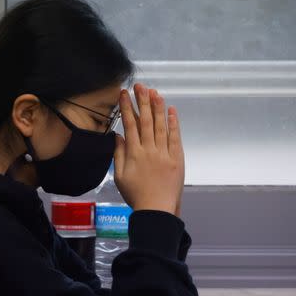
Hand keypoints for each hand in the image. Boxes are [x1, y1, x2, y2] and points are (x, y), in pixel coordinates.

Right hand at [113, 83, 184, 216]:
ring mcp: (164, 153)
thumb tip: (118, 136)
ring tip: (155, 92)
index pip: (130, 124)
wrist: (156, 209)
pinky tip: (171, 111)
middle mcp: (149, 149)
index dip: (127, 107)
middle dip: (142, 101)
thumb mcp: (120, 176)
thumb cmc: (136, 195)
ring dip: (158, 107)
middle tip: (140, 85)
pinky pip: (175, 137)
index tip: (124, 93)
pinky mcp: (177, 158)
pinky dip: (173, 123)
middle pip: (146, 120)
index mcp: (134, 153)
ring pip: (160, 125)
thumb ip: (119, 154)